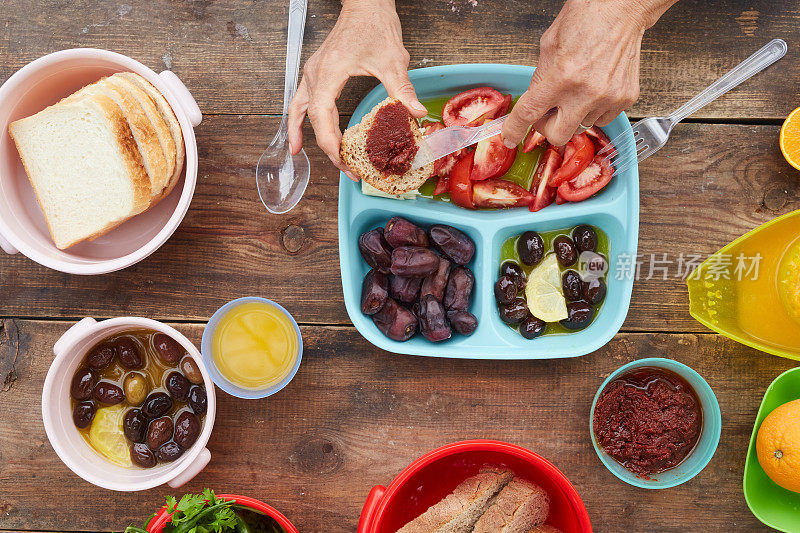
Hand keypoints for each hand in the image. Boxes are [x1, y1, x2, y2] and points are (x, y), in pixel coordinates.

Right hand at [288, 0, 426, 179]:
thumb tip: (417, 112)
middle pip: (313, 119)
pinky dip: (298, 120)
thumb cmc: (375, 25)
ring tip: (307, 156)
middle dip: (328, 147)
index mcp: (329, 73)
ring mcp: (313, 73)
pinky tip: (298, 137)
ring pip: (300, 111)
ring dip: (304, 135)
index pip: (322, 116)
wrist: (365, 4)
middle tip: (346, 169)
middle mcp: (315, 74)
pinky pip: (301, 101)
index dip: (330, 142)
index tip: (343, 160)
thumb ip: (402, 89)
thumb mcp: (393, 60)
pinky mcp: (317, 72)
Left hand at [502, 0, 676, 146]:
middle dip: (548, 128)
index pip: (530, 114)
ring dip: (573, 116)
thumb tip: (533, 103)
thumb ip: (539, 78)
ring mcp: (608, 97)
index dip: (515, 129)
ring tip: (577, 91)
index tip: (510, 137)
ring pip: (581, 128)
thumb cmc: (586, 19)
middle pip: (557, 136)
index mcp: (562, 76)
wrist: (621, 9)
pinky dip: (593, 110)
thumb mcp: (549, 45)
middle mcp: (586, 92)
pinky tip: (594, 90)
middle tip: (548, 113)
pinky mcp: (626, 98)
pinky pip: (602, 119)